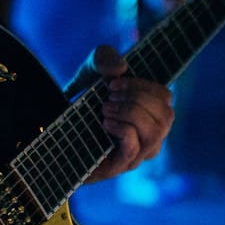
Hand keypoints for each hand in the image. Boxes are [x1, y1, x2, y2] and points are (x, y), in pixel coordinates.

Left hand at [66, 46, 174, 182]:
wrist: (58, 133)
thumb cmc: (83, 103)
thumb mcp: (90, 72)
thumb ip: (104, 58)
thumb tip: (120, 68)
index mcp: (150, 114)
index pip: (165, 98)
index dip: (143, 85)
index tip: (112, 83)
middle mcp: (150, 136)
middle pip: (166, 115)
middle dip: (137, 99)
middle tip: (108, 97)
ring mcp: (138, 154)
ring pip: (155, 132)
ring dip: (131, 113)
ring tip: (106, 109)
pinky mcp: (121, 166)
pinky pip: (134, 147)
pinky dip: (121, 129)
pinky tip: (104, 123)